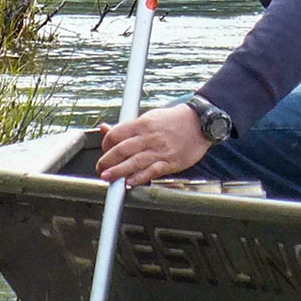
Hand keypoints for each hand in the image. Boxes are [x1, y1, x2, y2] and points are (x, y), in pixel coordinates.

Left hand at [96, 103, 210, 184]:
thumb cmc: (173, 120)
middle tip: (100, 168)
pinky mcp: (171, 162)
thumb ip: (127, 127)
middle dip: (107, 161)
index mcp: (142, 124)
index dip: (105, 145)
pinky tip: (130, 182)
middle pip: (122, 150)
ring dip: (118, 171)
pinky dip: (140, 177)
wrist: (200, 122)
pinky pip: (152, 171)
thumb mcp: (149, 118)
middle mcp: (149, 137)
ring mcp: (160, 150)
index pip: (116, 134)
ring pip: (134, 162)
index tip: (104, 152)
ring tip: (108, 178)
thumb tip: (105, 129)